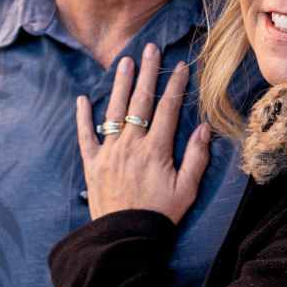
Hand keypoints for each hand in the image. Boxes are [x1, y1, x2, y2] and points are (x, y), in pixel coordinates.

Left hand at [75, 43, 211, 224]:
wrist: (126, 238)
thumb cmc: (160, 215)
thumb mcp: (187, 190)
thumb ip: (196, 157)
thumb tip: (205, 128)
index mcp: (156, 150)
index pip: (167, 109)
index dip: (175, 85)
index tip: (181, 65)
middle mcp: (131, 145)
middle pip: (140, 101)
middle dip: (146, 72)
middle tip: (150, 48)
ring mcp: (109, 153)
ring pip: (114, 111)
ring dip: (119, 84)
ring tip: (124, 62)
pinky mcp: (93, 164)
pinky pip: (86, 136)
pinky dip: (83, 117)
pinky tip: (82, 99)